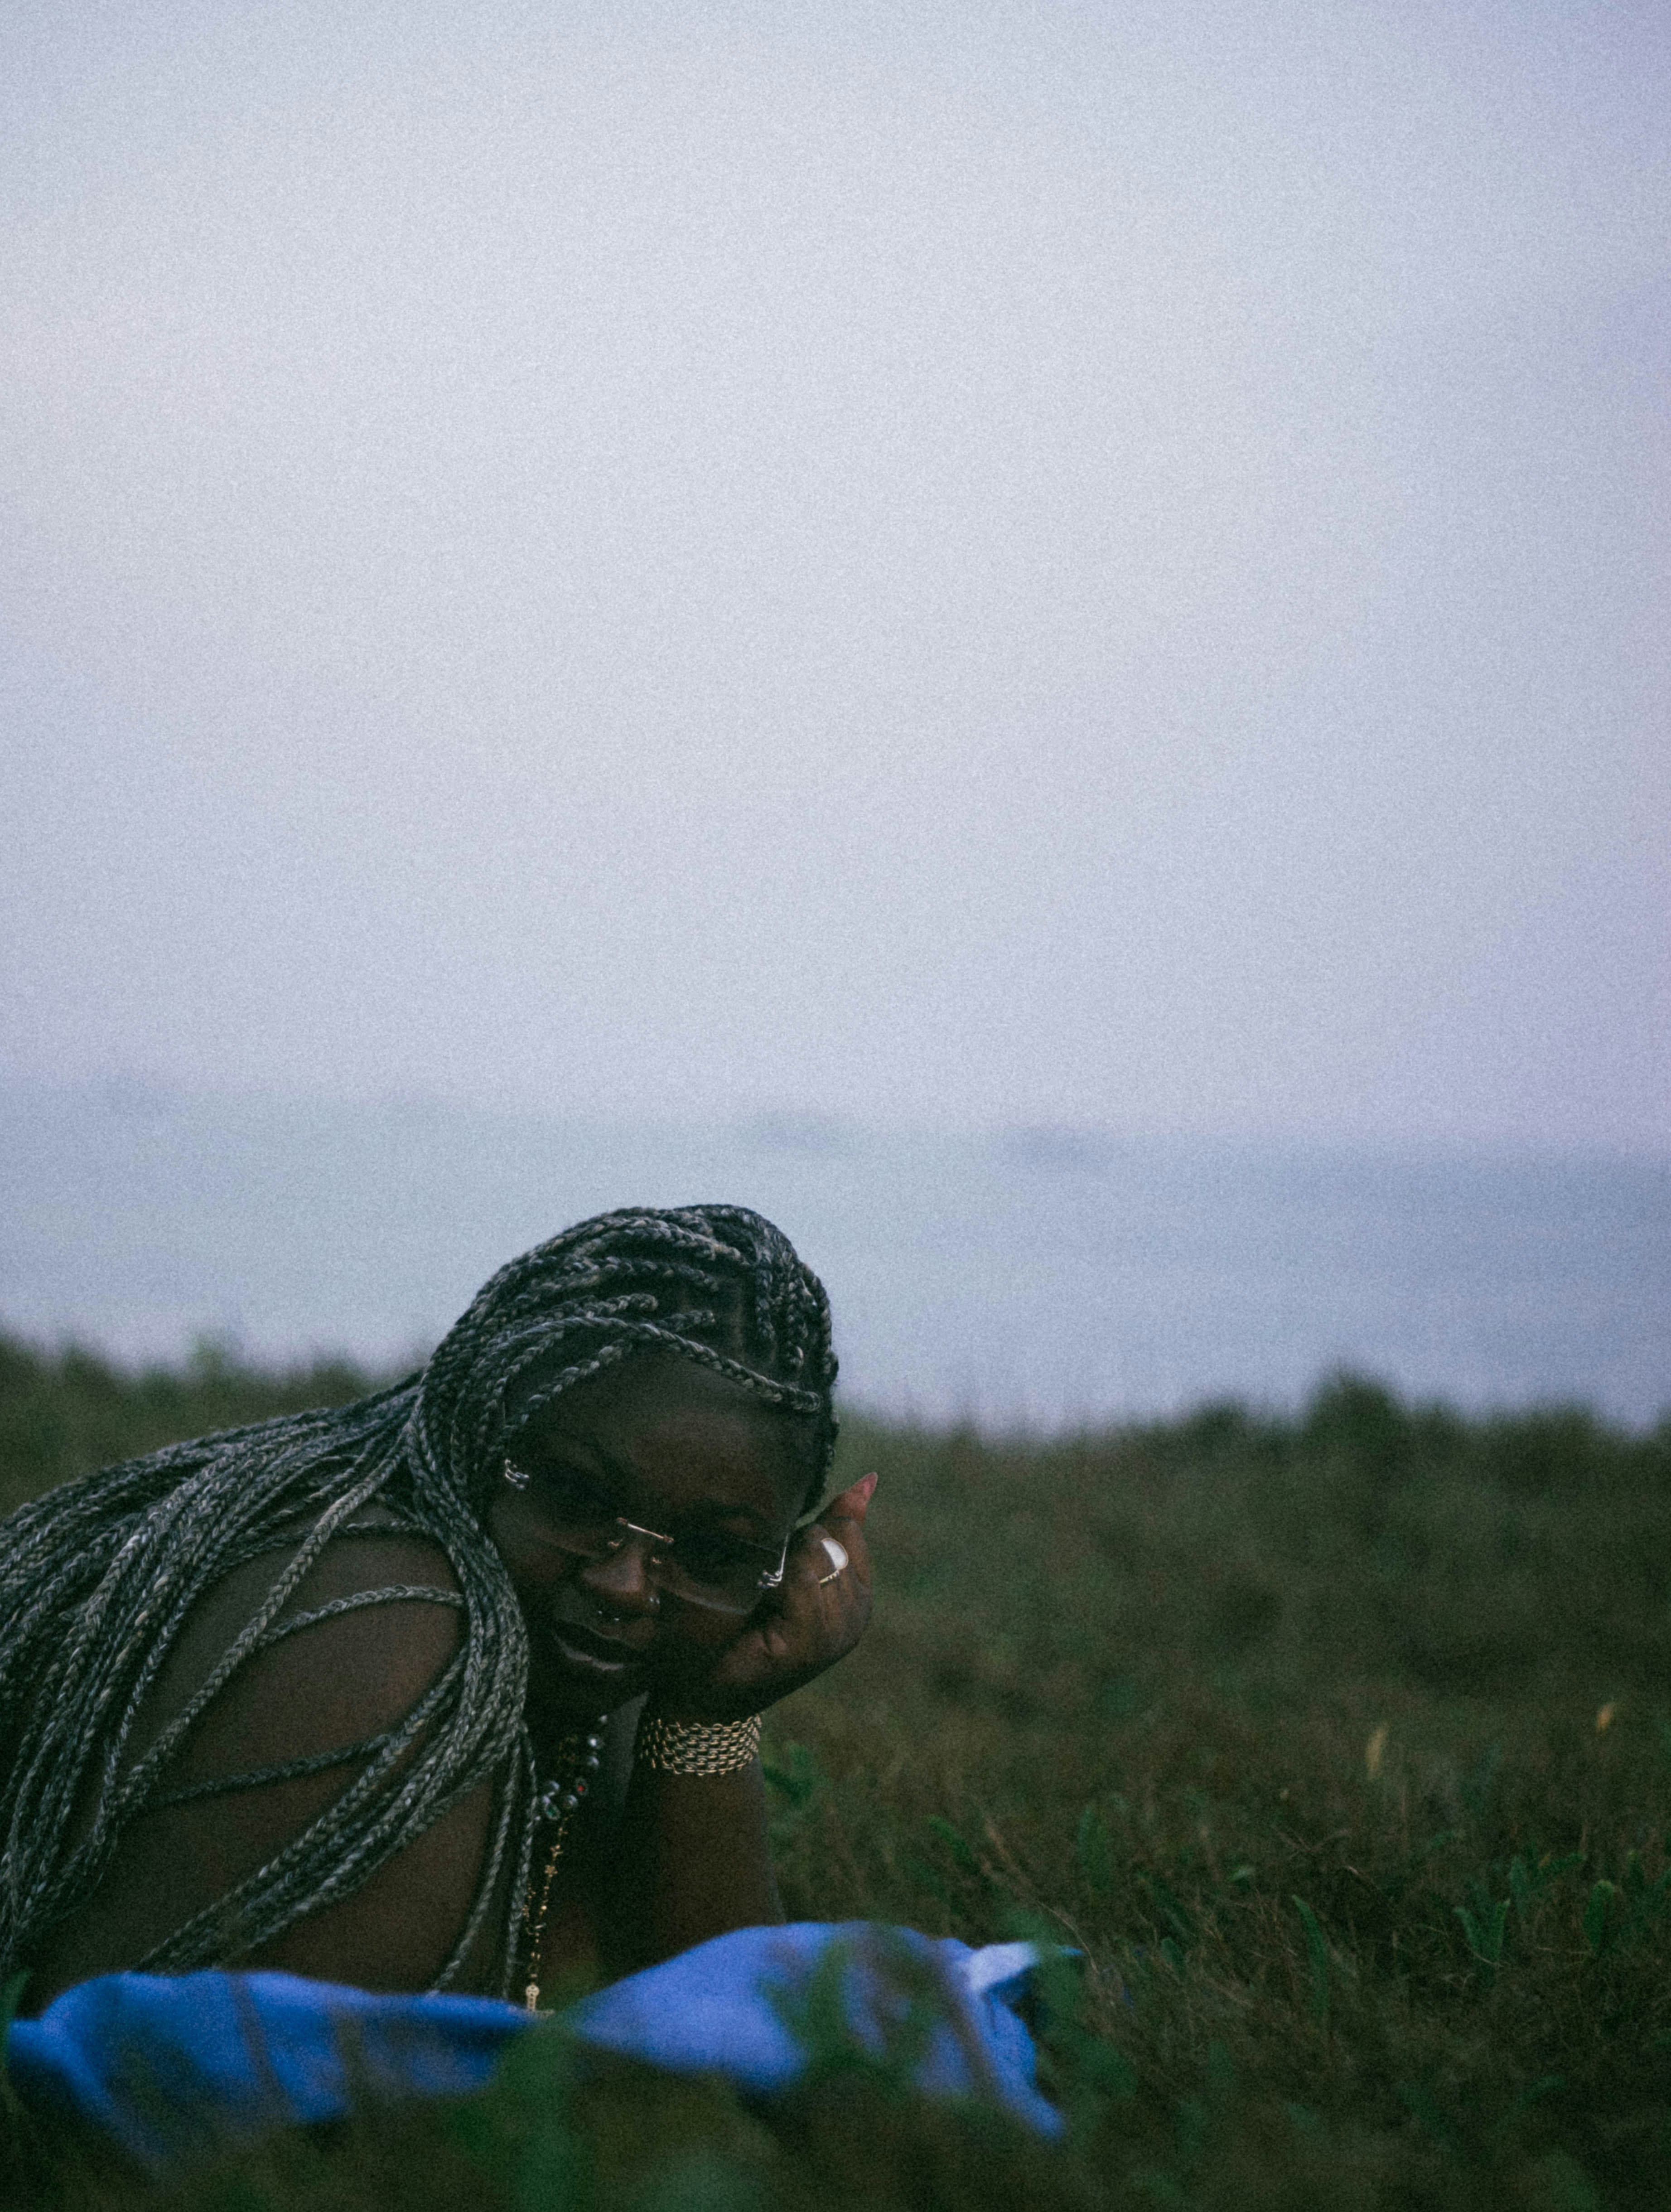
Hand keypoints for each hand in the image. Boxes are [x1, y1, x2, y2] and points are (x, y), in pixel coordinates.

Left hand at [649, 1473, 876, 1722]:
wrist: (707, 1684)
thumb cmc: (748, 1617)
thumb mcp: (795, 1563)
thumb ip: (831, 1525)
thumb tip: (869, 1478)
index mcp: (858, 1593)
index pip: (847, 1528)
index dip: (807, 1531)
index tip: (779, 1562)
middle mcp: (857, 1615)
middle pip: (829, 1540)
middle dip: (791, 1546)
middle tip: (763, 1582)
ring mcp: (836, 1634)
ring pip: (815, 1557)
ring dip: (778, 1564)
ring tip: (759, 1594)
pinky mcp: (810, 1646)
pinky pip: (801, 1581)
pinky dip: (774, 1583)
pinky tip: (759, 1605)